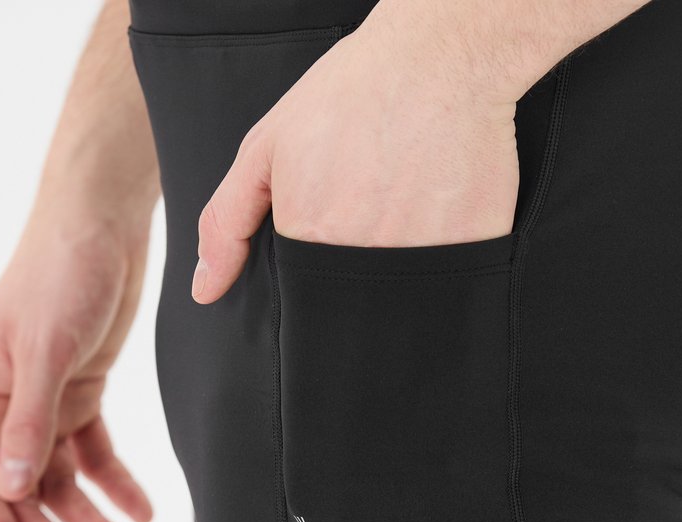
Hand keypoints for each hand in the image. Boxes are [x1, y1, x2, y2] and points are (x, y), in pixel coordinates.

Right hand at [0, 207, 153, 521]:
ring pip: (61, 480)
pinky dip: (116, 484)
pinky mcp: (80, 392)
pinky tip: (142, 511)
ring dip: (90, 519)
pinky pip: (95, 453)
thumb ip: (26, 423)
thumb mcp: (41, 351)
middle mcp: (5, 410)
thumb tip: (8, 490)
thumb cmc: (58, 275)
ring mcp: (44, 403)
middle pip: (23, 495)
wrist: (100, 224)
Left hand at [191, 1, 519, 303]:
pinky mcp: (475, 251)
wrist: (441, 54)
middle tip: (375, 214)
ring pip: (404, 302)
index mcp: (312, 241)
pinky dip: (448, 260)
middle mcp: (366, 259)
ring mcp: (423, 258)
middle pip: (357, 307)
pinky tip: (442, 215)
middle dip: (360, 277)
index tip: (334, 239)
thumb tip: (205, 289)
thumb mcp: (267, 147)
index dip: (319, 280)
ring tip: (405, 211)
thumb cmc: (350, 93)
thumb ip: (226, 223)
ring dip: (403, 273)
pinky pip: (456, 283)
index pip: (309, 303)